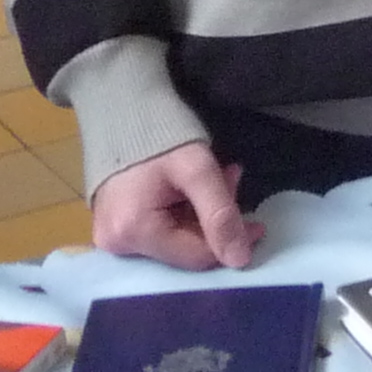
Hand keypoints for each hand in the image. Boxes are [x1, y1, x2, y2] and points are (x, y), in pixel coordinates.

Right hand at [91, 141, 261, 269]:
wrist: (125, 111)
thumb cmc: (162, 137)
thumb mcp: (198, 170)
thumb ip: (220, 214)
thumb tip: (240, 260)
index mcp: (133, 233)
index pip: (196, 257)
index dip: (231, 240)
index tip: (257, 221)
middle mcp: (117, 245)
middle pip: (186, 248)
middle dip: (217, 219)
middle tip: (231, 179)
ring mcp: (113, 238)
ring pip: (177, 239)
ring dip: (205, 211)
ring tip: (219, 175)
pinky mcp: (117, 228)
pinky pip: (162, 230)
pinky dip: (186, 211)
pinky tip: (195, 185)